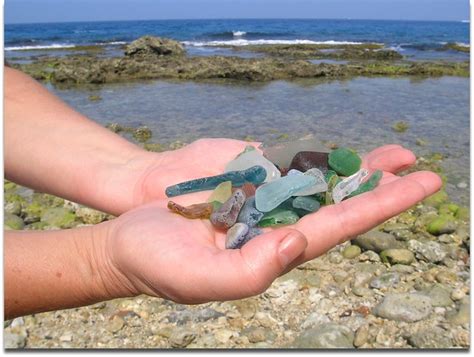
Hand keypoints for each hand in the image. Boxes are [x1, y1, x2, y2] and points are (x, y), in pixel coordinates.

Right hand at [98, 144, 441, 303]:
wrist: (128, 240)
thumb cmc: (158, 264)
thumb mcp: (199, 279)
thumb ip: (252, 270)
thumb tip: (298, 242)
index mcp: (273, 253)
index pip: (338, 228)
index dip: (379, 207)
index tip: (417, 186)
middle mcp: (275, 229)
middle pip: (338, 206)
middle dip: (379, 186)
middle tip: (419, 167)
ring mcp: (260, 206)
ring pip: (317, 186)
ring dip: (354, 170)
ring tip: (392, 154)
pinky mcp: (241, 187)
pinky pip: (285, 172)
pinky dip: (313, 161)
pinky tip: (338, 155)